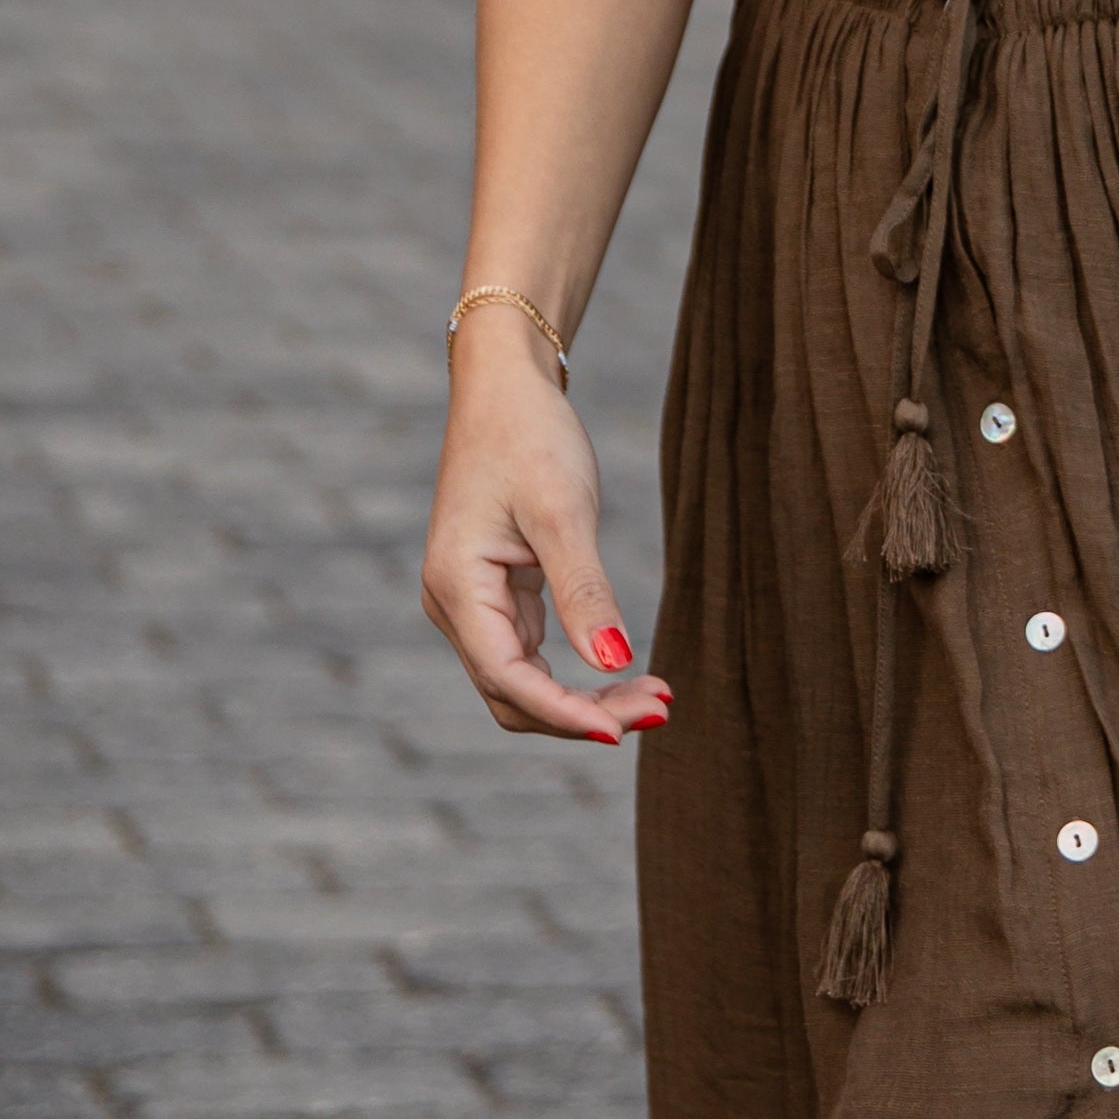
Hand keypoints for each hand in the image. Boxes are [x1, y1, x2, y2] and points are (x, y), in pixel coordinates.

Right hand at [421, 338, 671, 743]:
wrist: (507, 388)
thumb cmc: (529, 435)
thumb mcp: (562, 512)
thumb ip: (585, 592)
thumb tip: (613, 663)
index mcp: (457, 587)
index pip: (509, 680)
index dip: (566, 715)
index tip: (625, 730)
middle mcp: (455, 607)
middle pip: (516, 696)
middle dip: (585, 714)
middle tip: (663, 708)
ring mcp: (474, 606)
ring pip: (526, 685)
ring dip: (587, 700)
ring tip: (657, 698)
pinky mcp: (498, 599)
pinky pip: (535, 660)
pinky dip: (580, 674)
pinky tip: (628, 674)